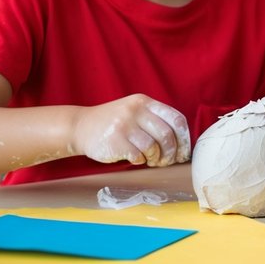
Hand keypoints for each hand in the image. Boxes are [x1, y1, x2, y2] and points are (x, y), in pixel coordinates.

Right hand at [71, 95, 190, 166]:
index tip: (184, 152)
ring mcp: (124, 125)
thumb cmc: (115, 123)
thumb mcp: (135, 111)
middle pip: (167, 135)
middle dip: (171, 152)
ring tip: (151, 160)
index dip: (184, 138)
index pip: (176, 119)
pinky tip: (136, 158)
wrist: (80, 127)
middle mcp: (135, 111)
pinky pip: (138, 155)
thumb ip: (156, 119)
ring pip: (153, 147)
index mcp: (145, 102)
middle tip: (168, 161)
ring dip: (156, 158)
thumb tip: (183, 143)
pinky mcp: (115, 141)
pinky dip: (141, 160)